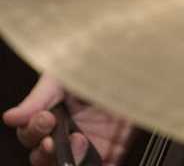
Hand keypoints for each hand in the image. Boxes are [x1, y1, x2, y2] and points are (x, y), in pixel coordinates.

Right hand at [3, 73, 132, 165]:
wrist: (139, 61)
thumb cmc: (102, 59)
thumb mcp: (68, 71)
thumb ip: (40, 96)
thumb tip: (10, 117)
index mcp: (54, 109)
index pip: (31, 132)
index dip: (33, 130)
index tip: (45, 119)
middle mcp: (68, 129)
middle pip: (42, 155)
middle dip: (44, 151)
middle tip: (53, 140)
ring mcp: (90, 142)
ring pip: (65, 165)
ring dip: (67, 160)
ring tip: (80, 142)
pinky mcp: (112, 151)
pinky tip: (96, 161)